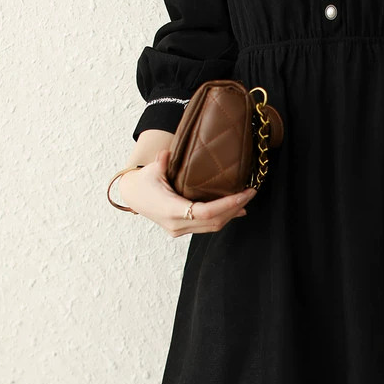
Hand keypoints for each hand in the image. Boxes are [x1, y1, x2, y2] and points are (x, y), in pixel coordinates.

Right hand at [118, 149, 257, 236]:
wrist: (133, 196)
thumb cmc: (143, 181)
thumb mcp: (152, 169)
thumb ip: (162, 162)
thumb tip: (167, 153)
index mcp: (170, 210)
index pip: (205, 212)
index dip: (227, 205)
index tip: (244, 194)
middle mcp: (176, 224)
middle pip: (214, 222)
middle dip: (235, 208)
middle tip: (251, 193)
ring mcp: (179, 230)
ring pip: (212, 227)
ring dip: (231, 214)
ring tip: (246, 200)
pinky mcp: (182, 230)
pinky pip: (206, 227)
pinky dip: (222, 218)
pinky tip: (235, 210)